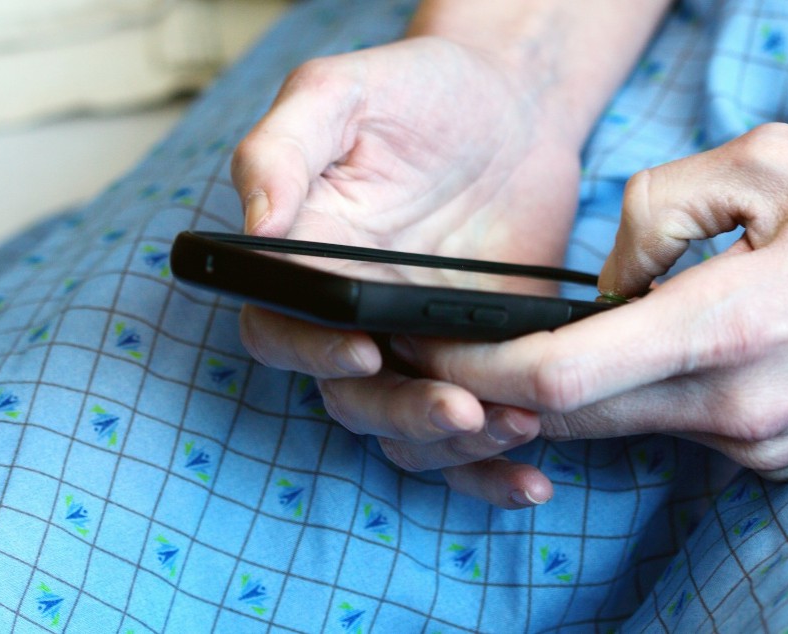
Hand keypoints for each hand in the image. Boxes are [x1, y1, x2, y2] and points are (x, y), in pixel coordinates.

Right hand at [231, 36, 583, 506]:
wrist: (512, 106)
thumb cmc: (418, 90)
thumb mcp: (341, 92)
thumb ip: (283, 147)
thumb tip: (254, 227)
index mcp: (306, 263)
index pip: (281, 330)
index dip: (310, 352)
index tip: (364, 351)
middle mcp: (352, 317)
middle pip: (352, 401)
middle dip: (405, 417)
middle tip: (463, 412)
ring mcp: (416, 347)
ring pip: (410, 433)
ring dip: (457, 450)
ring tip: (518, 429)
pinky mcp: (476, 363)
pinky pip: (470, 434)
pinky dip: (494, 468)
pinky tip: (534, 479)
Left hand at [392, 122, 787, 480]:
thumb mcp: (765, 160)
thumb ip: (656, 211)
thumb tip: (608, 282)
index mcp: (728, 328)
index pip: (566, 380)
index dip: (485, 374)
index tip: (435, 353)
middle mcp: (738, 408)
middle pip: (580, 419)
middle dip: (510, 392)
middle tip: (459, 352)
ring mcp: (760, 444)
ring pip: (629, 428)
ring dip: (582, 393)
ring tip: (556, 342)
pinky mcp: (779, 457)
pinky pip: (682, 432)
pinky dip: (647, 398)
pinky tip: (659, 351)